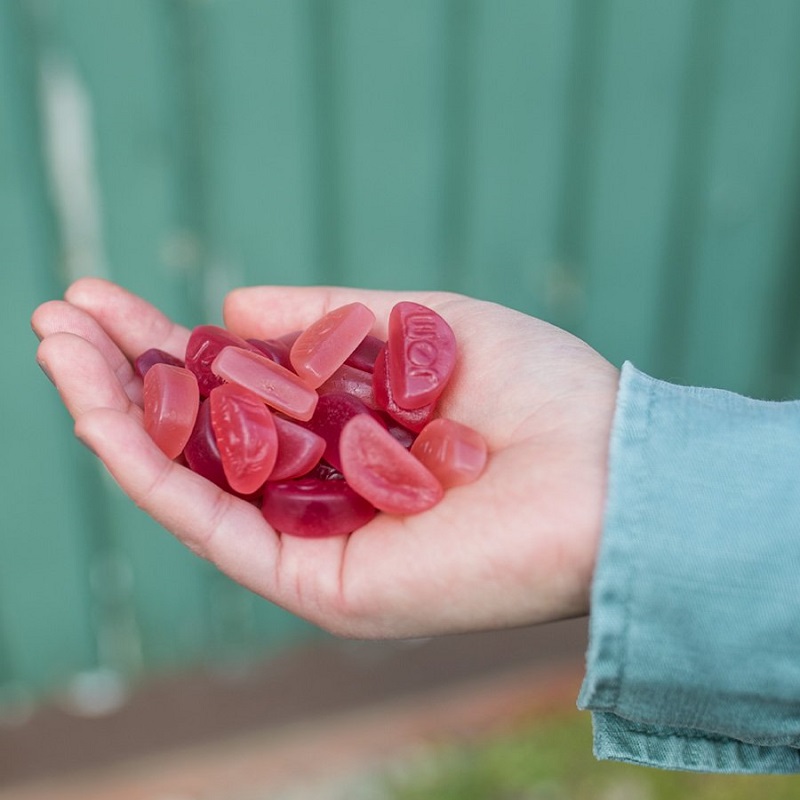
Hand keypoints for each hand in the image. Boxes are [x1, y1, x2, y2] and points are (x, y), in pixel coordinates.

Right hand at [32, 278, 618, 638]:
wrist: (609, 470)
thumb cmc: (532, 392)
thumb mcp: (413, 323)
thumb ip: (322, 318)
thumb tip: (230, 306)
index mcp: (342, 438)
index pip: (233, 394)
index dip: (167, 346)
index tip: (110, 298)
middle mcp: (319, 495)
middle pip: (198, 442)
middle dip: (123, 379)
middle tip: (58, 318)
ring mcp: (314, 545)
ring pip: (189, 487)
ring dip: (115, 419)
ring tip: (57, 349)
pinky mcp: (321, 586)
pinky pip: (217, 529)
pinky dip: (153, 474)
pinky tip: (104, 415)